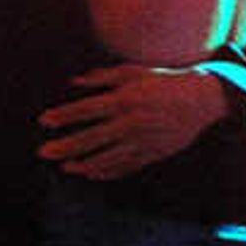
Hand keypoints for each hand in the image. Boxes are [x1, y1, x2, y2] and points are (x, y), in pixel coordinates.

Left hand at [38, 62, 237, 177]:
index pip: (87, 110)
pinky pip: (127, 166)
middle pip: (92, 137)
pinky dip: (108, 171)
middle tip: (43, 152)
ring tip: (65, 166)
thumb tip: (74, 82)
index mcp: (126, 99)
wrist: (203, 100)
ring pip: (108, 157)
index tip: (44, 120)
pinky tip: (91, 173)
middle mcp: (132, 122)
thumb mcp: (134, 72)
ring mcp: (143, 140)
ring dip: (84, 163)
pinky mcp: (153, 153)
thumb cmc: (164, 81)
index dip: (65, 115)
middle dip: (66, 145)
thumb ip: (103, 77)